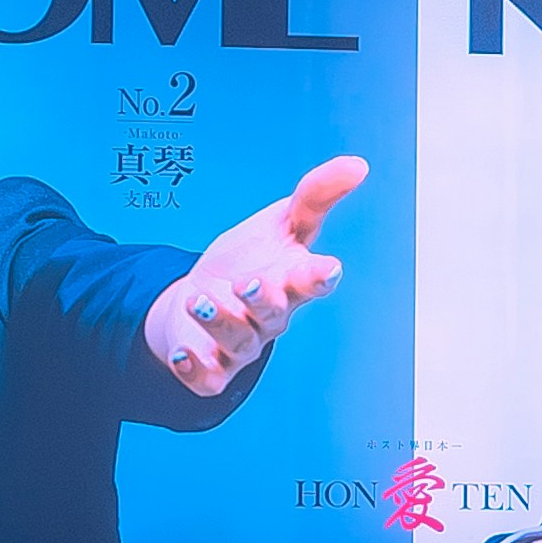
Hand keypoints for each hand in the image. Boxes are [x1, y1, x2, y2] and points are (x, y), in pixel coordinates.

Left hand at [144, 156, 367, 393]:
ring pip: (238, 342)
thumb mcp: (281, 222)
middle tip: (248, 283)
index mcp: (291, 281)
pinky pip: (208, 378)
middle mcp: (269, 316)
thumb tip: (358, 165)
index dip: (320, 277)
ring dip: (220, 323)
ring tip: (200, 301)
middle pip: (274, 314)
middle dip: (263, 300)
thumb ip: (316, 195)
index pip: (312, 280)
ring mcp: (241, 344)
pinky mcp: (212, 367)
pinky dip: (195, 369)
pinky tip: (183, 353)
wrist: (199, 300)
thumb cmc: (250, 262)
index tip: (328, 269)